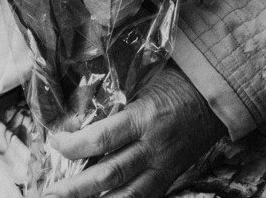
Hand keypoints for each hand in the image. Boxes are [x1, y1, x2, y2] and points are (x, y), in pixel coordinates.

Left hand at [45, 63, 224, 197]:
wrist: (217, 95)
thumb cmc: (177, 80)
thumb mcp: (144, 79)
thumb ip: (114, 96)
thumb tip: (77, 107)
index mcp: (146, 117)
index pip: (102, 138)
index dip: (74, 145)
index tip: (55, 141)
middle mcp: (153, 147)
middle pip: (109, 175)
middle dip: (74, 189)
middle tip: (48, 194)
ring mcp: (163, 167)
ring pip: (126, 196)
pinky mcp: (168, 178)